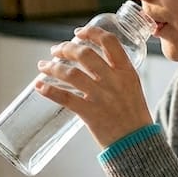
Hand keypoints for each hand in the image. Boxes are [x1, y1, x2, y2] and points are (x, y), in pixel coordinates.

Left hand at [34, 26, 153, 147]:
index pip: (109, 42)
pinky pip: (65, 97)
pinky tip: (39, 86)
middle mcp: (114, 81)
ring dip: (52, 67)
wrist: (138, 144)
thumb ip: (117, 76)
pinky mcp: (90, 113)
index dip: (92, 33)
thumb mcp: (133, 89)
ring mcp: (101, 97)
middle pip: (85, 54)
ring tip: (43, 66)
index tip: (78, 32)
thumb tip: (96, 66)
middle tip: (56, 50)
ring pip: (71, 73)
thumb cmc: (135, 118)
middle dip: (66, 48)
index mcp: (127, 72)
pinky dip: (49, 90)